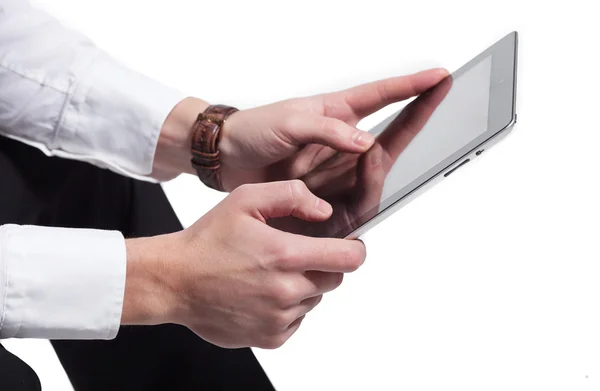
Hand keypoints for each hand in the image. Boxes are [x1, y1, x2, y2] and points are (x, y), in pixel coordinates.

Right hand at [122, 180, 365, 348]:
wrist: (174, 281)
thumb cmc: (207, 241)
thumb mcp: (245, 199)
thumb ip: (291, 196)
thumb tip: (323, 210)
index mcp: (284, 255)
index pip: (348, 259)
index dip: (354, 249)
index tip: (348, 246)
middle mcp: (286, 291)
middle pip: (334, 279)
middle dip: (323, 265)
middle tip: (293, 255)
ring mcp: (279, 318)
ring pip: (314, 299)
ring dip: (302, 286)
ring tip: (268, 274)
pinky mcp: (271, 337)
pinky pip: (297, 320)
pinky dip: (288, 308)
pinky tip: (261, 293)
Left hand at [268, 72, 452, 237]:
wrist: (227, 159)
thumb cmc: (255, 130)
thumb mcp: (290, 122)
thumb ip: (328, 131)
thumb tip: (366, 144)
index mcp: (336, 112)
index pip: (382, 96)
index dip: (411, 88)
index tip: (439, 78)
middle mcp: (343, 140)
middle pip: (391, 136)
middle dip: (417, 123)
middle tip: (440, 113)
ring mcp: (337, 167)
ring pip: (376, 172)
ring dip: (377, 175)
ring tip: (361, 173)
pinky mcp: (328, 191)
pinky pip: (355, 196)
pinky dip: (361, 198)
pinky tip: (351, 200)